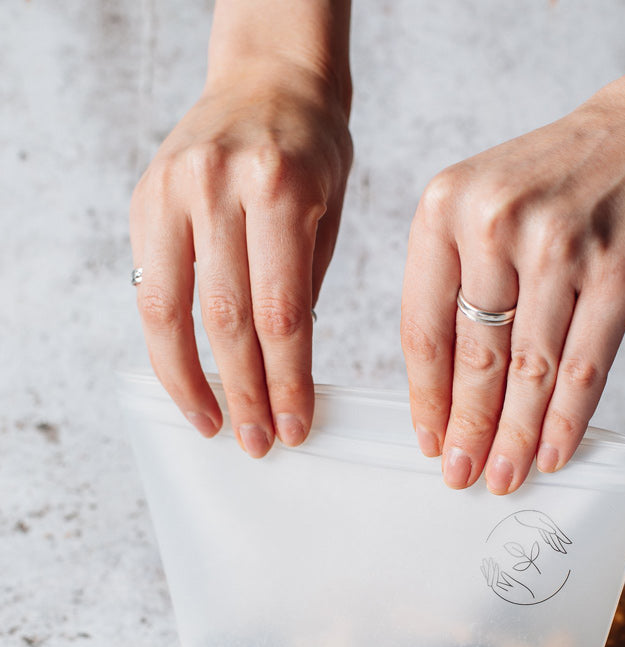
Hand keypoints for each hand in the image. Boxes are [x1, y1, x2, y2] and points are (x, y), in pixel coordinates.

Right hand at [130, 62, 351, 454]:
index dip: (286, 381)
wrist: (270, 78)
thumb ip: (301, 286)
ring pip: (174, 311)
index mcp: (281, 189)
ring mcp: (174, 189)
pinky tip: (186, 377)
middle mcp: (220, 186)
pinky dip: (166, 342)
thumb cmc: (312, 151)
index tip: (295, 427)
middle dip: (245, 391)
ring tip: (214, 425)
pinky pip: (150, 287)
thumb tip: (284, 375)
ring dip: (194, 381)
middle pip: (227, 319)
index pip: (282, 312)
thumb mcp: (330, 212)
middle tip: (258, 442)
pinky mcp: (146, 198)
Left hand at [400, 67, 624, 492]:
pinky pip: (583, 368)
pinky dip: (566, 419)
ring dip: (515, 437)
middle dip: (468, 427)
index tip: (428, 438)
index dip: (426, 395)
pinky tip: (553, 452)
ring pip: (528, 371)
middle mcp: (495, 221)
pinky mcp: (617, 272)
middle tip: (461, 475)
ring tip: (505, 475)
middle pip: (474, 356)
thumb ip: (469, 276)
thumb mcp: (496, 201)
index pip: (424, 325)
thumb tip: (459, 384)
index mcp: (447, 205)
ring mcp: (559, 246)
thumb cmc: (579, 173)